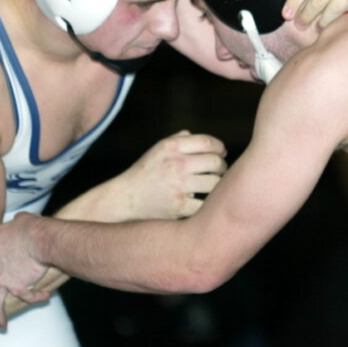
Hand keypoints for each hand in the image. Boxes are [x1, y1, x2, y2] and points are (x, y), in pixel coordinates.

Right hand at [112, 130, 227, 221]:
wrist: (125, 199)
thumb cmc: (146, 172)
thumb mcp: (158, 150)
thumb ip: (180, 140)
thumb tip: (209, 143)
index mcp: (170, 147)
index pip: (206, 142)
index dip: (219, 146)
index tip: (222, 152)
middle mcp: (175, 164)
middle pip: (214, 162)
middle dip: (222, 165)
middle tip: (220, 169)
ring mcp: (178, 186)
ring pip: (215, 183)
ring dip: (219, 183)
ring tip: (215, 183)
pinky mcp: (179, 206)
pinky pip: (206, 203)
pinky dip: (209, 202)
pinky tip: (207, 201)